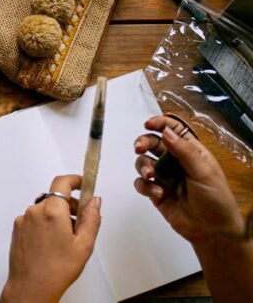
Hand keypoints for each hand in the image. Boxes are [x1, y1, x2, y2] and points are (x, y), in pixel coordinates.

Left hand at [0, 175, 101, 302]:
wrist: (31, 287)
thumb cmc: (56, 270)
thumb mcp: (84, 245)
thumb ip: (91, 218)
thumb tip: (95, 201)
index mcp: (52, 212)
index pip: (62, 182)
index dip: (75, 180)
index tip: (83, 184)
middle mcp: (34, 212)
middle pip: (55, 197)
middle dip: (70, 205)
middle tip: (81, 221)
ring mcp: (23, 220)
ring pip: (44, 209)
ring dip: (57, 216)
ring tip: (66, 238)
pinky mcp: (17, 229)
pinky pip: (34, 219)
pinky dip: (45, 224)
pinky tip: (52, 243)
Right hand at [133, 116, 245, 246]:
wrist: (212, 231)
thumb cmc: (217, 200)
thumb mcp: (204, 172)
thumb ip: (184, 151)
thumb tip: (166, 132)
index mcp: (192, 152)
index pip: (174, 130)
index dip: (161, 124)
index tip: (149, 124)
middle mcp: (176, 162)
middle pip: (153, 143)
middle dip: (143, 143)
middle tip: (139, 148)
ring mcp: (164, 177)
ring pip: (143, 162)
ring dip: (143, 166)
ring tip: (150, 175)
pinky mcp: (155, 192)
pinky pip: (141, 183)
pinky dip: (145, 186)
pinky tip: (157, 193)